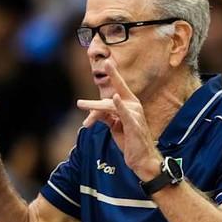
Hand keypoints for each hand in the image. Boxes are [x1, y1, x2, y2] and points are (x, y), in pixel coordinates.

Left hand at [76, 62, 161, 180]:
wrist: (142, 159)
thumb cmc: (130, 142)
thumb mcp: (115, 126)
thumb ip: (106, 116)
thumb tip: (94, 112)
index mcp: (130, 104)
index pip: (120, 87)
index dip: (114, 74)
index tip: (107, 62)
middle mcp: (134, 106)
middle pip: (109, 101)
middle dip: (94, 105)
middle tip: (79, 103)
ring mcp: (135, 114)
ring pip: (111, 107)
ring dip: (96, 109)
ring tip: (82, 107)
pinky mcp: (134, 125)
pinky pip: (125, 114)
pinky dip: (120, 106)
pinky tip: (116, 98)